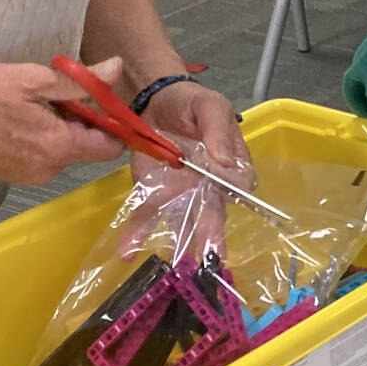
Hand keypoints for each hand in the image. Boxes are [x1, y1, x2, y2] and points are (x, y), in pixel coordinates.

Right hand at [0, 58, 128, 183]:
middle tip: (51, 94)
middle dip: (80, 121)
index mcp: (58, 148)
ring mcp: (26, 175)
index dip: (113, 123)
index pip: (111, 147)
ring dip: (57, 128)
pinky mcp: (9, 174)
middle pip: (86, 148)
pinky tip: (14, 117)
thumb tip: (117, 69)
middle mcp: (47, 170)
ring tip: (27, 104)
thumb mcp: (32, 78)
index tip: (100, 101)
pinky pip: (40, 156)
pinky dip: (38, 137)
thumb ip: (80, 81)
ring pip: (62, 151)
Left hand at [121, 81, 250, 261]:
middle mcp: (209, 187)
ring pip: (183, 222)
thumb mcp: (211, 106)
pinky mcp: (153, 194)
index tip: (225, 193)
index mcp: (231, 165)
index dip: (231, 191)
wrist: (155, 100)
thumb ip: (218, 130)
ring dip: (180, 243)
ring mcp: (181, 194)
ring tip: (177, 265)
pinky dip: (137, 234)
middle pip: (213, 212)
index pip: (237, 184)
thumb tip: (224, 160)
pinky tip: (128, 251)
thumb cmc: (192, 103)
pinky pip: (147, 216)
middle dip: (212, 234)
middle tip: (212, 254)